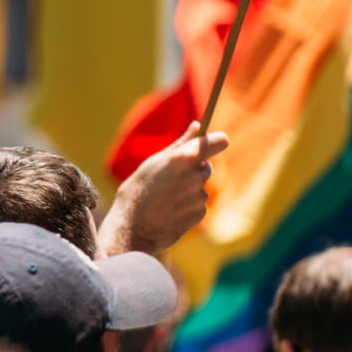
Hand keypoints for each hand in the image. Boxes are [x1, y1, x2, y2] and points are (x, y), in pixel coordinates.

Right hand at [103, 122, 228, 254]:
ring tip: (165, 196)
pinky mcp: (200, 214)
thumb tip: (197, 126)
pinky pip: (198, 204)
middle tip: (170, 177)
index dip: (216, 141)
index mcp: (185, 157)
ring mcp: (200, 197)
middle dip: (193, 169)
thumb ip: (181, 143)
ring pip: (200, 187)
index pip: (218, 142)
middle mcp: (197, 176)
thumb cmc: (139, 189)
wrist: (133, 226)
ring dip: (189, 189)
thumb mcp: (155, 161)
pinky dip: (188, 205)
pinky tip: (170, 209)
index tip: (214, 142)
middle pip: (206, 166)